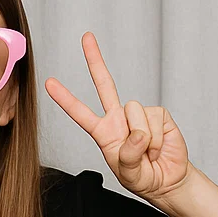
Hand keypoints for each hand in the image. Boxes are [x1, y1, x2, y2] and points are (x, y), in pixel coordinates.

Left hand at [46, 32, 189, 204]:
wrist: (167, 180)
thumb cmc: (142, 177)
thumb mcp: (128, 174)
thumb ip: (127, 155)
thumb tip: (136, 132)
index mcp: (103, 132)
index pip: (81, 113)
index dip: (66, 99)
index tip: (50, 83)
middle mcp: (118, 118)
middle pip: (105, 84)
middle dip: (95, 60)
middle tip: (86, 36)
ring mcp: (138, 114)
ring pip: (133, 112)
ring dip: (142, 139)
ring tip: (146, 154)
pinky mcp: (158, 114)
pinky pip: (152, 119)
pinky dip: (155, 140)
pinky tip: (157, 148)